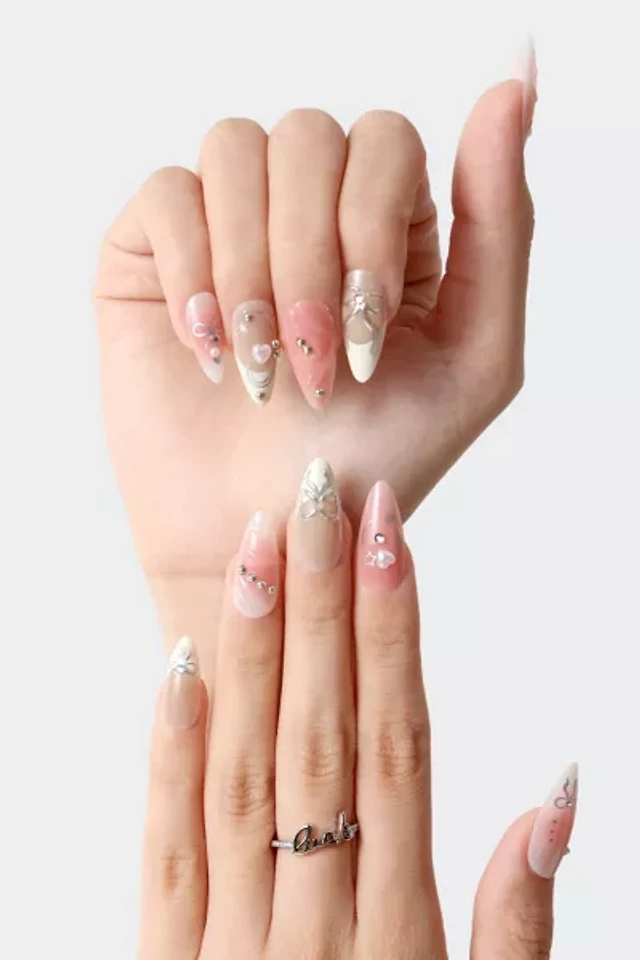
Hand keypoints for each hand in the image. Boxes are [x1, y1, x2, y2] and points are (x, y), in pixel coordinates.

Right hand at [94, 53, 536, 644]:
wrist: (270, 528)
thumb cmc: (371, 456)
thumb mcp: (475, 357)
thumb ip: (503, 226)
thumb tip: (512, 86)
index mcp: (384, 224)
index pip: (384, 139)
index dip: (372, 226)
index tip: (367, 334)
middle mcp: (306, 208)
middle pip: (308, 136)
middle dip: (311, 258)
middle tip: (312, 364)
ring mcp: (227, 222)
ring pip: (234, 148)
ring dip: (251, 266)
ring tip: (258, 364)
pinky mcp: (153, 250)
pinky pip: (166, 192)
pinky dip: (191, 271)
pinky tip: (207, 348)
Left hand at [138, 462, 574, 958]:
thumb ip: (518, 926)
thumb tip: (558, 794)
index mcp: (399, 937)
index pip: (399, 748)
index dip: (396, 634)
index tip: (389, 538)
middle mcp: (314, 925)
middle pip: (322, 735)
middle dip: (327, 606)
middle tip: (321, 499)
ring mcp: (227, 945)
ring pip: (246, 770)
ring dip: (257, 652)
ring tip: (262, 549)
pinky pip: (165, 846)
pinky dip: (170, 752)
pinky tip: (181, 666)